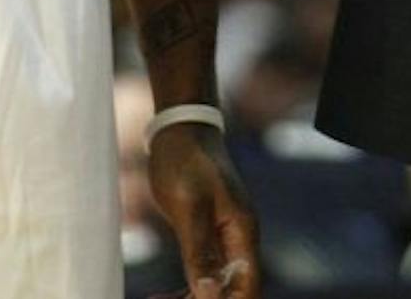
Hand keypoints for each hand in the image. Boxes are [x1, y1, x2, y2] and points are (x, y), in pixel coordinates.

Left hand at [148, 121, 259, 298]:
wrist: (180, 129)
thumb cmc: (187, 162)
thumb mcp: (190, 209)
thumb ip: (200, 253)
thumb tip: (209, 296)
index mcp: (243, 233)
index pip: (248, 288)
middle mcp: (238, 239)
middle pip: (232, 290)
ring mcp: (223, 237)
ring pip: (216, 284)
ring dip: (192, 297)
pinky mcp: (207, 233)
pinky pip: (203, 271)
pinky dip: (187, 285)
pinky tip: (162, 294)